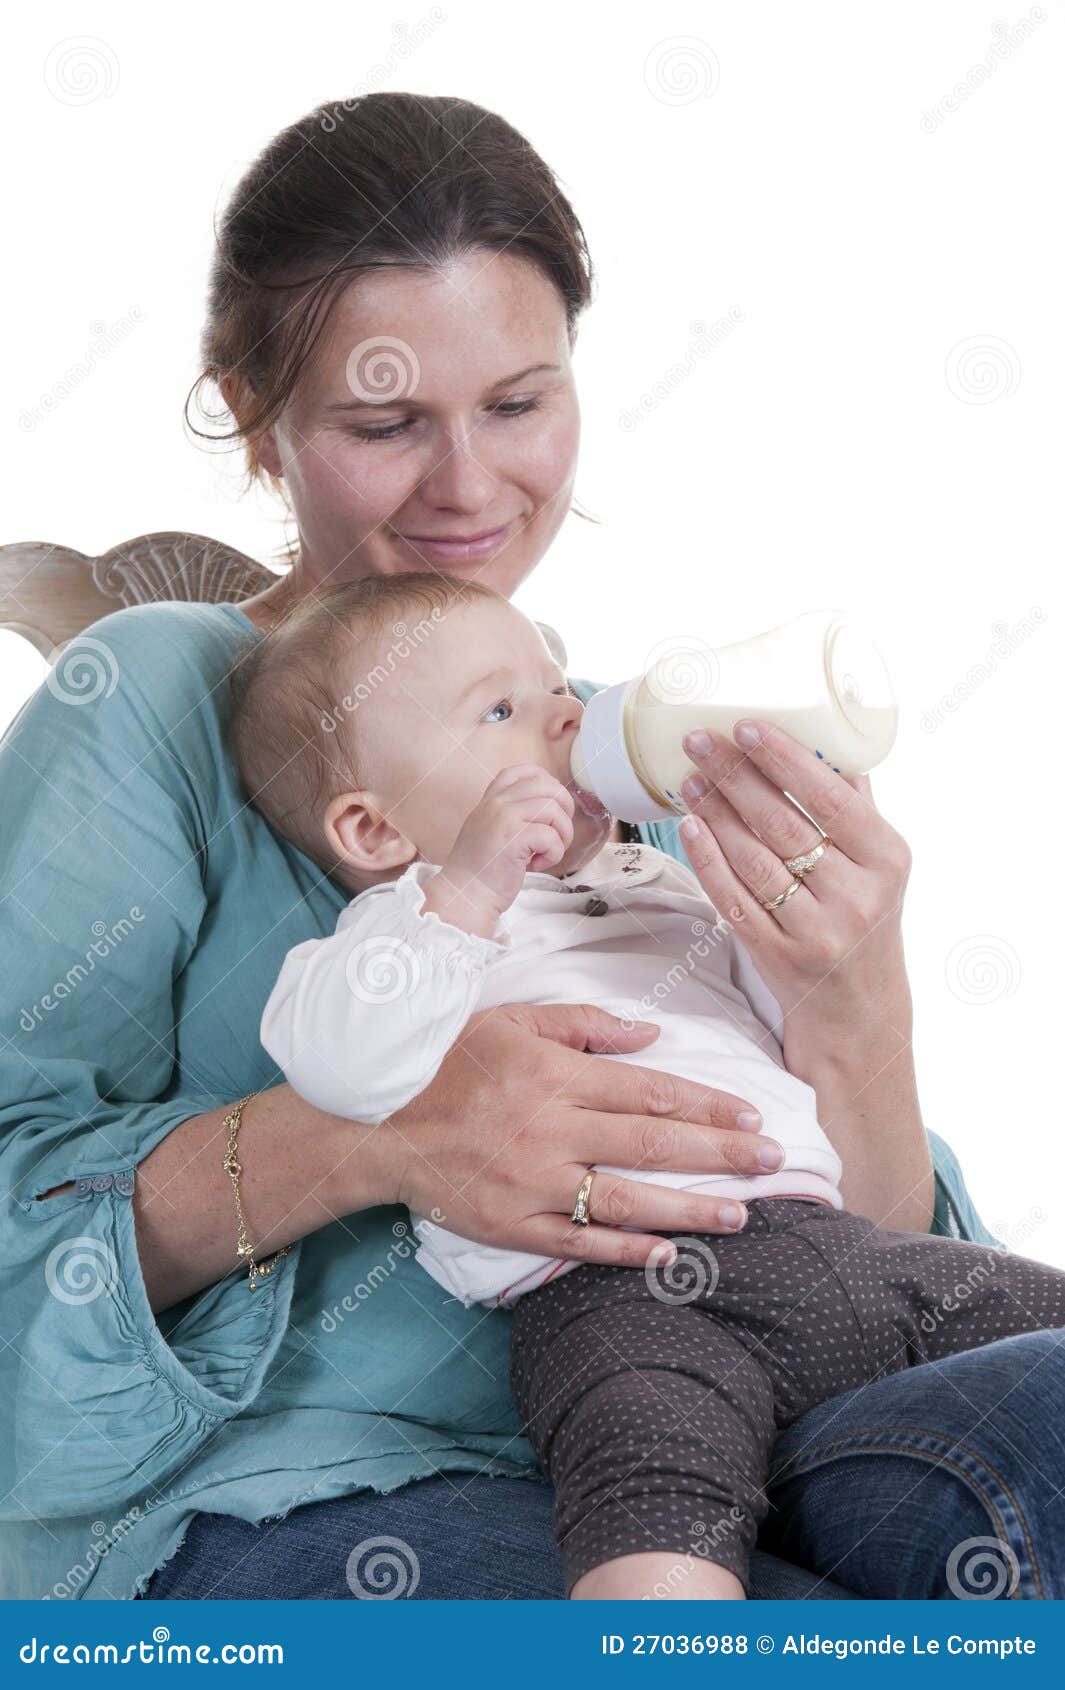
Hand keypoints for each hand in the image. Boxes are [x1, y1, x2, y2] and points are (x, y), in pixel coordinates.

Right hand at [370, 1002, 782, 1263]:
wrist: (376, 1121)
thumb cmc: (448, 1060)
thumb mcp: (514, 1020)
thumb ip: (586, 1025)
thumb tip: (652, 1033)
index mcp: (557, 1076)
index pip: (651, 1091)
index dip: (707, 1103)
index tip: (751, 1113)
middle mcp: (552, 1130)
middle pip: (653, 1144)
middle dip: (720, 1153)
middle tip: (772, 1161)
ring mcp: (533, 1183)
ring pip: (626, 1199)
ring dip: (689, 1209)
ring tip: (741, 1214)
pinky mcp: (512, 1225)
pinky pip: (578, 1243)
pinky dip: (625, 1250)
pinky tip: (669, 1255)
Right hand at [424, 765, 575, 936]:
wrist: (464, 897)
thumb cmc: (481, 872)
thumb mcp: (489, 831)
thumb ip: (511, 815)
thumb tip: (551, 808)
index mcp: (490, 800)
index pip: (523, 771)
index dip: (546, 784)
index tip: (549, 808)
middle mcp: (496, 804)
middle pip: (548, 787)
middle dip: (564, 810)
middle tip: (557, 835)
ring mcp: (503, 819)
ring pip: (554, 809)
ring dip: (562, 834)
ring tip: (547, 852)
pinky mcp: (513, 839)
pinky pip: (551, 836)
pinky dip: (554, 853)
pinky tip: (537, 864)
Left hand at [677, 720, 913, 1074]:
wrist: (858, 1014)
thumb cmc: (864, 924)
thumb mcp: (880, 868)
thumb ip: (856, 809)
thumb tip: (827, 740)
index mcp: (887, 859)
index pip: (829, 797)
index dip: (783, 759)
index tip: (746, 725)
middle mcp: (856, 895)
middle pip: (783, 823)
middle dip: (734, 775)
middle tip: (697, 740)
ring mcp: (816, 930)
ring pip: (753, 859)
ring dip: (714, 812)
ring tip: (688, 778)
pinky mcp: (778, 956)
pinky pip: (734, 898)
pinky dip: (709, 860)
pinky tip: (690, 826)